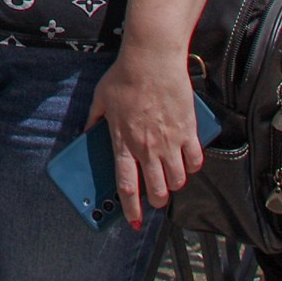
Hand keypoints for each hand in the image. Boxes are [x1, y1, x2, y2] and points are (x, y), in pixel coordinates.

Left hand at [86, 46, 201, 230]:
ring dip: (174, 185)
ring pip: (177, 181)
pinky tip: (187, 163)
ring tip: (171, 180)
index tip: (134, 221)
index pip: (127, 187)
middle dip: (157, 201)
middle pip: (156, 191)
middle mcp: (146, 148)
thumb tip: (86, 133)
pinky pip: (195, 161)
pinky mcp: (188, 131)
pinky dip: (192, 167)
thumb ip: (94, 120)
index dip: (131, 210)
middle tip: (157, 198)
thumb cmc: (124, 76)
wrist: (152, 59)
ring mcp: (169, 141)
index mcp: (123, 143)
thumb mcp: (100, 99)